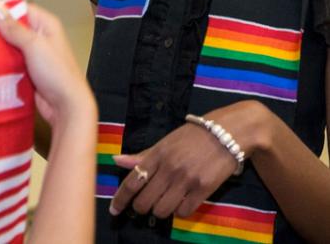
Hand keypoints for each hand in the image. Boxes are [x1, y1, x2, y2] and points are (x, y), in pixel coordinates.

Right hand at [0, 0, 94, 126]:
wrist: (66, 106)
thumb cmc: (58, 74)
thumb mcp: (34, 45)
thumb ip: (14, 27)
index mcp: (46, 24)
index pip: (20, 8)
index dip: (2, 10)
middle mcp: (40, 37)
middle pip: (12, 27)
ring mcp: (33, 54)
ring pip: (9, 45)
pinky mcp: (27, 69)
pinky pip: (9, 61)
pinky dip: (0, 61)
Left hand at [109, 102, 257, 218]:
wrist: (228, 132)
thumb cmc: (193, 136)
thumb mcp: (165, 142)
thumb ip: (142, 155)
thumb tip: (117, 161)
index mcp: (157, 155)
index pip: (132, 181)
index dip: (120, 199)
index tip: (114, 210)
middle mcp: (169, 169)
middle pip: (145, 201)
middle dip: (141, 207)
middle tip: (144, 204)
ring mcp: (187, 180)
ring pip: (162, 210)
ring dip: (159, 211)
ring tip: (163, 204)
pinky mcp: (204, 189)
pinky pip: (184, 211)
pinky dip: (179, 211)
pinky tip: (181, 203)